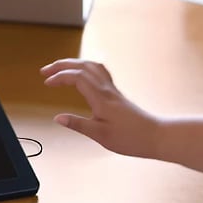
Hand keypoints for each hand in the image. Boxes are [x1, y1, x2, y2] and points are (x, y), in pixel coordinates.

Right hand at [40, 59, 161, 158]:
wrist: (156, 136)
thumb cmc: (131, 138)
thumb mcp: (100, 136)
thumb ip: (78, 125)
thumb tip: (58, 118)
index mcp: (101, 98)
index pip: (77, 78)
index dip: (60, 77)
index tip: (46, 83)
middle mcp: (107, 90)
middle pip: (83, 66)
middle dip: (62, 65)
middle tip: (46, 71)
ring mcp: (113, 90)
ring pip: (92, 66)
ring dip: (74, 64)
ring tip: (60, 69)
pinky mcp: (117, 94)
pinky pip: (100, 73)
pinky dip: (86, 69)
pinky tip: (82, 76)